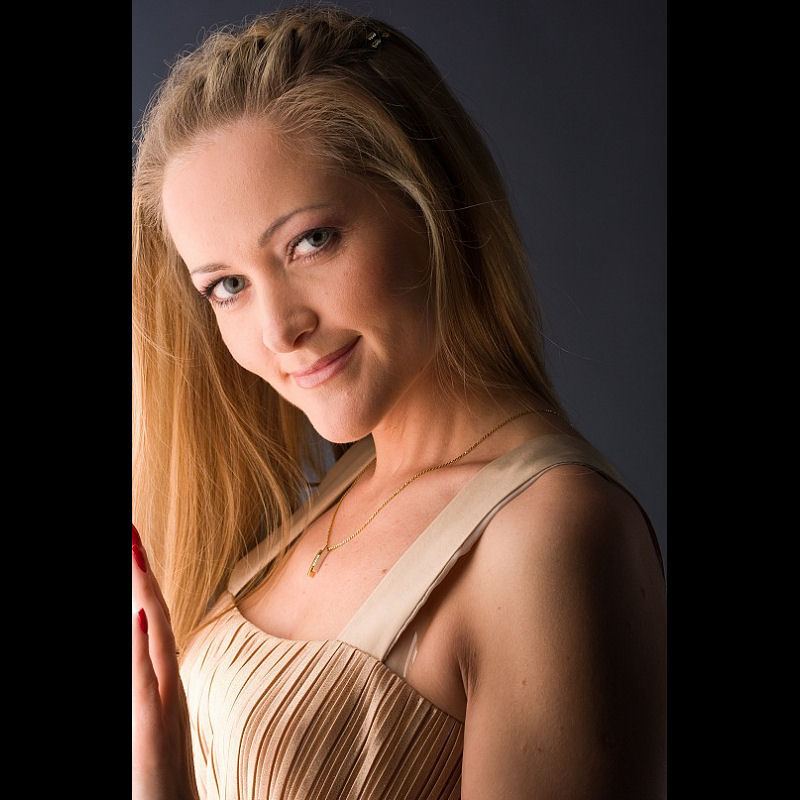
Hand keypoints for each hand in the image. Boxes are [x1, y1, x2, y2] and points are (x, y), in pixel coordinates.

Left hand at [132, 524, 198, 799]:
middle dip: (140, 571)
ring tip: (132, 553)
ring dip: (142, 592)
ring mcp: (164, 703)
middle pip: (155, 615)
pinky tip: (137, 616)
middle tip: (129, 530)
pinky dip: (142, 645)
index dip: (141, 581)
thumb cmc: (155, 780)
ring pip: (154, 636)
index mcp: (162, 680)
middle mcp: (168, 683)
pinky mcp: (152, 728)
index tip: (131, 545)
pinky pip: (145, 680)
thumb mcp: (144, 724)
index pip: (151, 619)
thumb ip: (140, 683)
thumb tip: (136, 635)